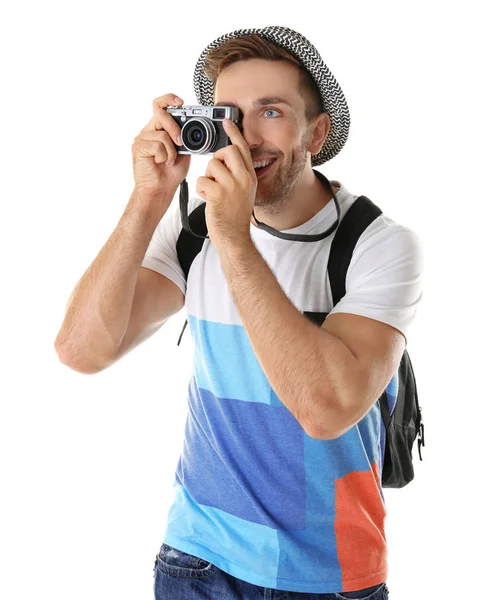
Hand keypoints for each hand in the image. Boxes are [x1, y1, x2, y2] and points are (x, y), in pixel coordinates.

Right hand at [132, 93, 190, 203]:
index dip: (169, 99)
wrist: (160, 189)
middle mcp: (149, 130)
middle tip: (180, 143)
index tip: (181, 102)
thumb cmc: (171, 173)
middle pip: (161, 113)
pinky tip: (161, 163)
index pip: (160, 105)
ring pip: (162, 133)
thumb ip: (186, 137)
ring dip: (171, 150)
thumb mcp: (184, 151)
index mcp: (159, 129)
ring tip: (169, 161)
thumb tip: (196, 126)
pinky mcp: (138, 147)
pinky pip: (157, 145)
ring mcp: (142, 138)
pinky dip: (164, 156)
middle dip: (175, 128)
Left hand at [196, 118, 256, 250]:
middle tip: (215, 174)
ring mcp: (232, 185)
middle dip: (216, 159)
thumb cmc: (235, 216)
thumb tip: (225, 157)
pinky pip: (202, 179)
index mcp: (250, 176)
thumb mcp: (243, 192)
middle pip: (226, 151)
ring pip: (211, 165)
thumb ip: (237, 174)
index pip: (242, 149)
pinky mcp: (219, 193)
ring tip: (213, 192)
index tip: (227, 122)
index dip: (234, 133)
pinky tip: (208, 198)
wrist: (234, 236)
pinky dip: (201, 189)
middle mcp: (243, 178)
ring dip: (207, 178)